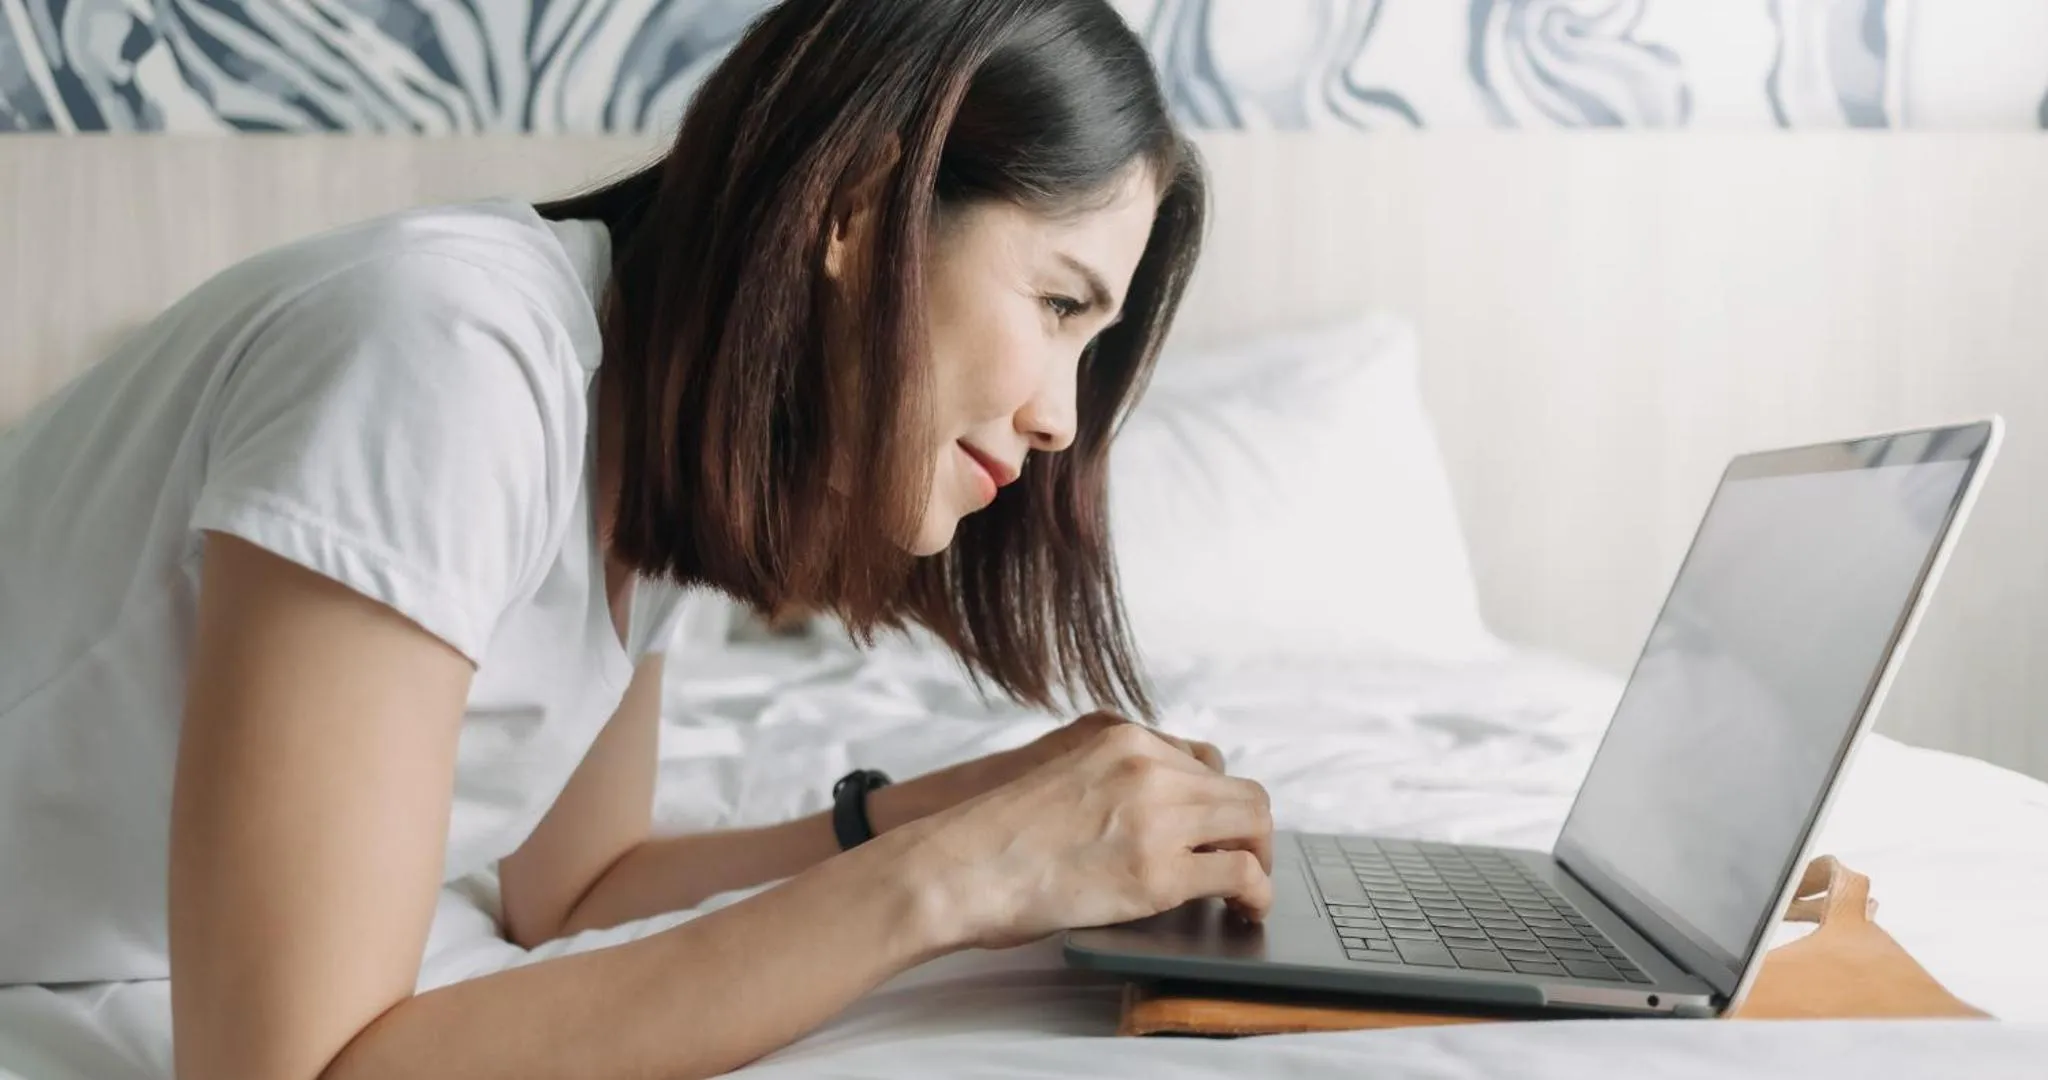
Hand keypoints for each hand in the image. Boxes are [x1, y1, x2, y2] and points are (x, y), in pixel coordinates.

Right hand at [906, 721, 1273, 950]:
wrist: (959, 867)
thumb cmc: (996, 837)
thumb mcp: (1064, 776)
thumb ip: (1113, 782)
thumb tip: (1152, 818)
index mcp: (1123, 739)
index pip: (1205, 761)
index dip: (1217, 803)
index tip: (1215, 831)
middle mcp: (1148, 766)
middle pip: (1241, 791)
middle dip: (1250, 832)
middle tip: (1242, 865)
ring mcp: (1157, 816)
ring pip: (1254, 825)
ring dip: (1260, 860)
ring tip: (1247, 892)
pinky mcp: (1160, 871)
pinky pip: (1241, 873)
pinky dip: (1257, 893)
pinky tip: (1245, 910)